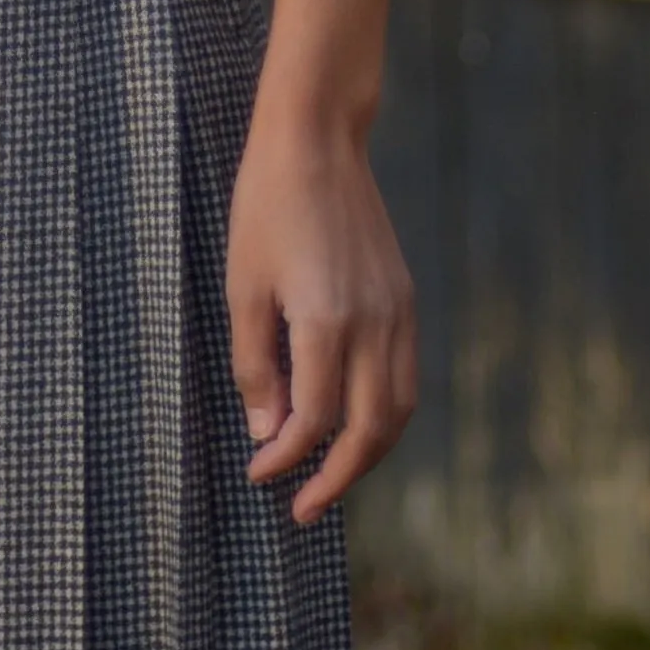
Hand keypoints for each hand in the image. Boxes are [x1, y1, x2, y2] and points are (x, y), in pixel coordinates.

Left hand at [224, 99, 418, 524]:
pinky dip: (385, 414)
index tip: (258, 474)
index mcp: (327, 321)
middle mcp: (373, 323)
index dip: (286, 458)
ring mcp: (398, 311)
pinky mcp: (406, 299)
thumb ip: (255, 365)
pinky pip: (406, 376)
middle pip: (368, 430)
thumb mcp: (243, 287)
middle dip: (336, 478)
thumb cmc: (266, 207)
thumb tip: (268, 432)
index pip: (314, 419)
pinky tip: (355, 422)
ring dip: (367, 453)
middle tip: (302, 507)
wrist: (317, 142)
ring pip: (398, 410)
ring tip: (330, 475)